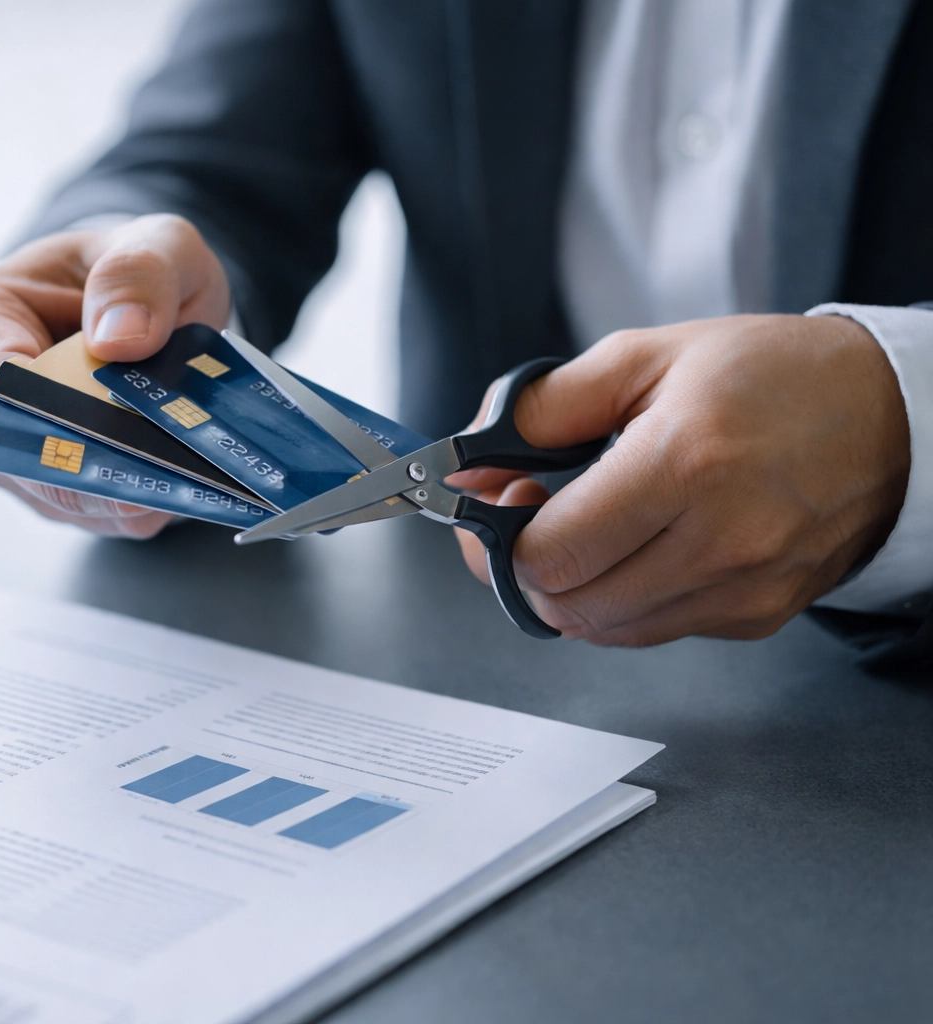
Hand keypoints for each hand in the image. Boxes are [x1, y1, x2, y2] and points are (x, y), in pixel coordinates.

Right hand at [0, 214, 231, 536]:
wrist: (140, 309)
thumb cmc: (131, 274)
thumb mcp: (156, 244)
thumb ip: (140, 272)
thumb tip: (119, 335)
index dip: (59, 407)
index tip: (124, 418)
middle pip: (29, 453)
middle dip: (109, 453)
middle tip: (183, 446)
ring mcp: (6, 452)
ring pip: (65, 494)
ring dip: (131, 481)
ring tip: (188, 449)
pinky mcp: (46, 490)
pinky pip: (94, 512)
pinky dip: (142, 497)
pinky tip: (178, 468)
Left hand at [450, 314, 910, 644]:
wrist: (890, 415)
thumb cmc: (770, 377)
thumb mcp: (645, 358)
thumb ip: (541, 409)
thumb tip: (469, 461)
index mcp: (685, 464)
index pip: (552, 553)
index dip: (504, 536)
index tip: (505, 498)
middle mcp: (722, 539)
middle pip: (569, 606)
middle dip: (528, 567)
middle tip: (534, 515)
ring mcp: (746, 588)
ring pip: (606, 630)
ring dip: (575, 586)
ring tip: (593, 526)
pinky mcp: (760, 615)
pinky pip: (656, 630)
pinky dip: (627, 599)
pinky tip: (644, 545)